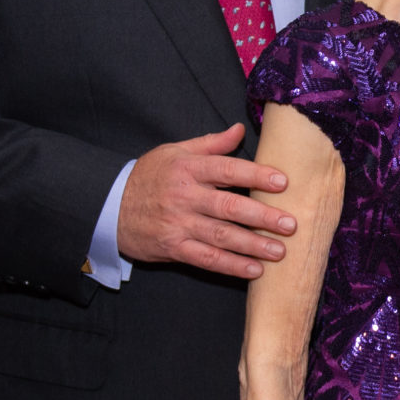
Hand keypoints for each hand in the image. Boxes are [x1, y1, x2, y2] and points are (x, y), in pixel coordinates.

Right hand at [117, 122, 293, 278]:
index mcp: (188, 168)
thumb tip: (240, 129)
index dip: (256, 175)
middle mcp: (185, 196)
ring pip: (221, 236)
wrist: (109, 206)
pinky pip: (207, 259)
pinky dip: (231, 266)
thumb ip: (210, 144)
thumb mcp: (174, 152)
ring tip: (280, 251)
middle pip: (229, 207)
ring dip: (253, 245)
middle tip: (290, 224)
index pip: (227, 170)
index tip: (283, 181)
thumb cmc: (148, 176)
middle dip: (263, 216)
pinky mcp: (173, 248)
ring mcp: (178, 224)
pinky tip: (254, 270)